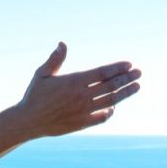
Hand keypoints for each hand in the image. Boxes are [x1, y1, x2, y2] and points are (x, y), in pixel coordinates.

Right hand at [17, 42, 140, 137]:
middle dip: (127, 78)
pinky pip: (102, 117)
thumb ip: (55, 60)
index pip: (102, 72)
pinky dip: (110, 111)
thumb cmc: (34, 96)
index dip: (117, 68)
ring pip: (111, 100)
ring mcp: (83, 111)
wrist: (27, 121)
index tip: (129, 64)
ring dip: (125, 93)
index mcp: (73, 81)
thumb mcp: (42, 75)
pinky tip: (114, 106)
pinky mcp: (81, 124)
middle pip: (111, 85)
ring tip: (136, 87)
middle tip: (138, 73)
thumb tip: (62, 43)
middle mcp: (81, 96)